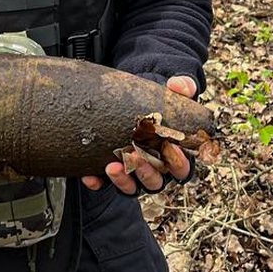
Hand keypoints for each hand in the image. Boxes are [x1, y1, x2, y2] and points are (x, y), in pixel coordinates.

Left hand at [81, 75, 196, 194]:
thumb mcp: (175, 93)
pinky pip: (106, 183)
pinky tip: (89, 176)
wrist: (138, 99)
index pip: (182, 168)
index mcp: (175, 156)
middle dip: (146, 171)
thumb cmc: (162, 101)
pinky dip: (98, 182)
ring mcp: (135, 173)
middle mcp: (156, 169)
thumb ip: (183, 87)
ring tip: (111, 167)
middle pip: (156, 181)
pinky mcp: (116, 171)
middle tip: (137, 157)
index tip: (172, 148)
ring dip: (122, 179)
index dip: (179, 161)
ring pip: (132, 187)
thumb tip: (178, 84)